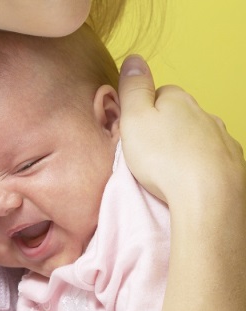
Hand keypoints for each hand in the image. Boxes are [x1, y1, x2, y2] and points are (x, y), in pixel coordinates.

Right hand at [118, 55, 244, 206]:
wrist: (208, 197)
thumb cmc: (164, 158)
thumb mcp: (134, 119)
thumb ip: (133, 88)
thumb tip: (134, 58)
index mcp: (178, 100)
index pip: (159, 92)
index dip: (144, 110)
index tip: (136, 130)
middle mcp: (203, 114)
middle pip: (179, 114)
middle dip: (165, 126)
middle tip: (149, 150)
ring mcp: (221, 137)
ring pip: (196, 134)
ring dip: (183, 144)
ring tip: (169, 166)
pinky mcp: (231, 162)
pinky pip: (211, 155)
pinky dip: (200, 162)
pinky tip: (189, 177)